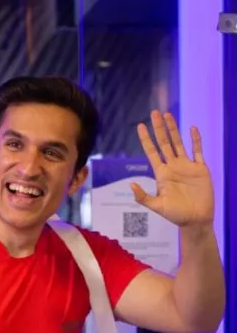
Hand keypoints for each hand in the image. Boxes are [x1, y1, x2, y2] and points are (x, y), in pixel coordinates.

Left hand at [135, 111, 213, 227]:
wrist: (196, 220)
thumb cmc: (176, 215)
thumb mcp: (157, 206)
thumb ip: (143, 197)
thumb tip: (131, 184)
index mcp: (162, 174)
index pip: (152, 152)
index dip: (146, 139)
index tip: (140, 126)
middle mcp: (173, 167)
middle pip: (164, 143)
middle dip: (159, 128)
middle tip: (154, 113)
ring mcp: (187, 166)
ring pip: (179, 143)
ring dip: (174, 129)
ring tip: (168, 115)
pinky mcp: (200, 169)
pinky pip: (198, 151)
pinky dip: (196, 140)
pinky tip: (192, 128)